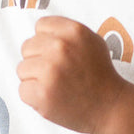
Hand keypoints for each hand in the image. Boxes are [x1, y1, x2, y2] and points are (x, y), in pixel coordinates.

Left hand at [17, 16, 125, 133]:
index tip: (57, 55)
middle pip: (27, 47)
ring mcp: (49, 70)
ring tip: (55, 87)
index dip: (46, 42)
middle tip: (58, 75)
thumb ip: (66, 33)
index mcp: (73, 31)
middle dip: (39, 61)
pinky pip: (22, 90)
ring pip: (22, 69)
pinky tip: (52, 99)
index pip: (40, 26)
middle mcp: (60, 47)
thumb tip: (40, 33)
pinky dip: (34, 98)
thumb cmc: (100, 76)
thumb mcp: (91, 41)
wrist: (110, 107)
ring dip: (35, 80)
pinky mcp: (42, 93)